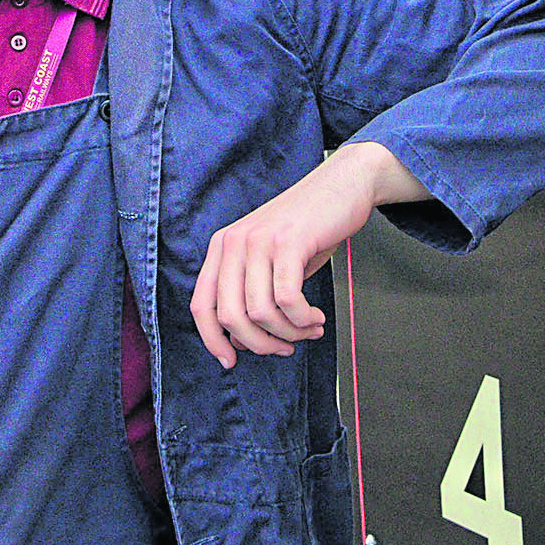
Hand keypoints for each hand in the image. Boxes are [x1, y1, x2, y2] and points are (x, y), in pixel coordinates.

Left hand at [189, 141, 428, 367]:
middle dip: (260, 343)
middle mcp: (234, 242)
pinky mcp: (289, 242)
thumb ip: (253, 296)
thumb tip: (242, 342)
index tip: (230, 361)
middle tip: (285, 348)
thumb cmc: (309, 227)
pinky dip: (302, 318)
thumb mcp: (272, 261)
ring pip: (261, 312)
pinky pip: (287, 299)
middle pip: (230, 316)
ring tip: (309, 329)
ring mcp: (260, 240)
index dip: (212, 340)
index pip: (201, 305)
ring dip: (288, 332)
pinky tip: (316, 317)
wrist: (343, 184)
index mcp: (223, 247)